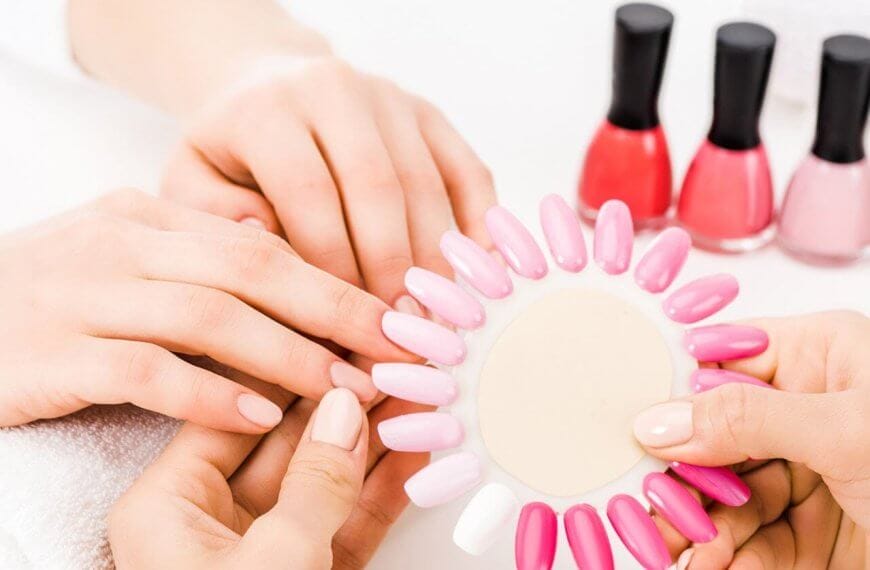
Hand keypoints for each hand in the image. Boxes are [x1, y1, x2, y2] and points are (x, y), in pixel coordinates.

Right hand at [0, 189, 409, 431]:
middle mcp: (122, 245)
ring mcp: (84, 295)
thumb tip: (278, 244)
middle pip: (249, 270)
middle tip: (393, 346)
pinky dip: (208, 395)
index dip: (332, 280)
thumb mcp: (125, 256)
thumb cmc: (50, 295)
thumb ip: (197, 252)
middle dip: (331, 309)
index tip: (389, 315)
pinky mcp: (50, 353)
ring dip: (286, 356)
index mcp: (148, 218)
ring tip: (344, 388)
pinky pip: (145, 372)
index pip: (261, 243)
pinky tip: (258, 418)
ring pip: (207, 317)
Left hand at [109, 383, 428, 568]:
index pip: (234, 412)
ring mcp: (267, 550)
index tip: (344, 340)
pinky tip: (422, 452)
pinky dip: (386, 491)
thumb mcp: (273, 562)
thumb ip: (313, 481)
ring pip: (328, 481)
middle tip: (395, 362)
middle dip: (346, 406)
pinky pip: (350, 522)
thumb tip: (345, 404)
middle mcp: (212, 525)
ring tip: (422, 395)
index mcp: (168, 509)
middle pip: (288, 443)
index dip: (294, 374)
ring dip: (376, 444)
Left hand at [161, 53, 496, 306]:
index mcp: (268, 110)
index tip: (348, 329)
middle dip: (394, 268)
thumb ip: (218, 221)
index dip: (334, 266)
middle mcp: (335, 89)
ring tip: (443, 319)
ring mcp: (391, 98)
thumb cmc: (229, 153)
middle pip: (378, 186)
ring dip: (440, 257)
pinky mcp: (431, 113)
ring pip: (426, 182)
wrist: (269, 84)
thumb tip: (276, 252)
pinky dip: (481, 223)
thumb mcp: (192, 183)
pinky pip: (468, 170)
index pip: (310, 194)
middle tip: (407, 333)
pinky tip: (482, 274)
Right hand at [634, 311, 869, 567]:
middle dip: (683, 478)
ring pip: (725, 495)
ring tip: (679, 552)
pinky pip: (751, 541)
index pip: (721, 359)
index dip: (674, 392)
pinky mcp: (815, 533)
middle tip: (648, 508)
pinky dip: (725, 559)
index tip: (635, 428)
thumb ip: (747, 418)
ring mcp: (810, 473)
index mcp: (824, 357)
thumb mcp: (850, 431)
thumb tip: (660, 420)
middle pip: (715, 437)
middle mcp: (810, 410)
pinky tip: (707, 567)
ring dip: (699, 527)